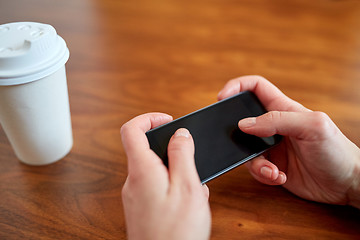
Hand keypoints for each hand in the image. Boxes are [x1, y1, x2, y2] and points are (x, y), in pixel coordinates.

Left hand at [120, 113, 210, 239]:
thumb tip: (180, 134)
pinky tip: (188, 204)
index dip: (149, 118)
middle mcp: (133, 181)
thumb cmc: (175, 232)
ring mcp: (135, 196)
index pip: (132, 130)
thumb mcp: (187, 186)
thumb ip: (182, 155)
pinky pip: (156, 187)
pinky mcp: (141, 208)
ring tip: (193, 190)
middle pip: (146, 150)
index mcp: (141, 170)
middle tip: (191, 164)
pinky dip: (173, 187)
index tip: (168, 120)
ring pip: (156, 170)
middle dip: (172, 152)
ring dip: (177, 173)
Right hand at [218, 76, 359, 207]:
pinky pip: (255, 168)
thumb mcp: (312, 126)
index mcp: (283, 109)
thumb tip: (245, 124)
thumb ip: (277, 120)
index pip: (255, 87)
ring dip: (254, 162)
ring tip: (273, 170)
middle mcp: (274, 126)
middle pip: (243, 120)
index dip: (237, 86)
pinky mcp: (272, 166)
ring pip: (245, 149)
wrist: (347, 184)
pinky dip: (263, 174)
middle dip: (236, 132)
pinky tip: (279, 176)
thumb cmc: (337, 150)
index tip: (222, 97)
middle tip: (236, 143)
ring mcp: (272, 147)